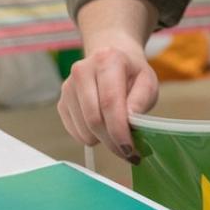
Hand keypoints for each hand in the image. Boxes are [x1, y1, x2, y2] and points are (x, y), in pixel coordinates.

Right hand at [56, 43, 157, 162]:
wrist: (111, 58)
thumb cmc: (131, 73)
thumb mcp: (147, 82)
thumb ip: (141, 100)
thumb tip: (129, 120)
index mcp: (107, 60)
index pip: (109, 102)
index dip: (119, 130)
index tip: (130, 149)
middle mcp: (82, 71)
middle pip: (94, 119)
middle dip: (112, 141)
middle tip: (128, 151)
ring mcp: (68, 87)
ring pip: (84, 130)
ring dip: (103, 140)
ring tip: (117, 132)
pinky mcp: (62, 102)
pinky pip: (75, 132)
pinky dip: (92, 137)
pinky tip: (103, 126)